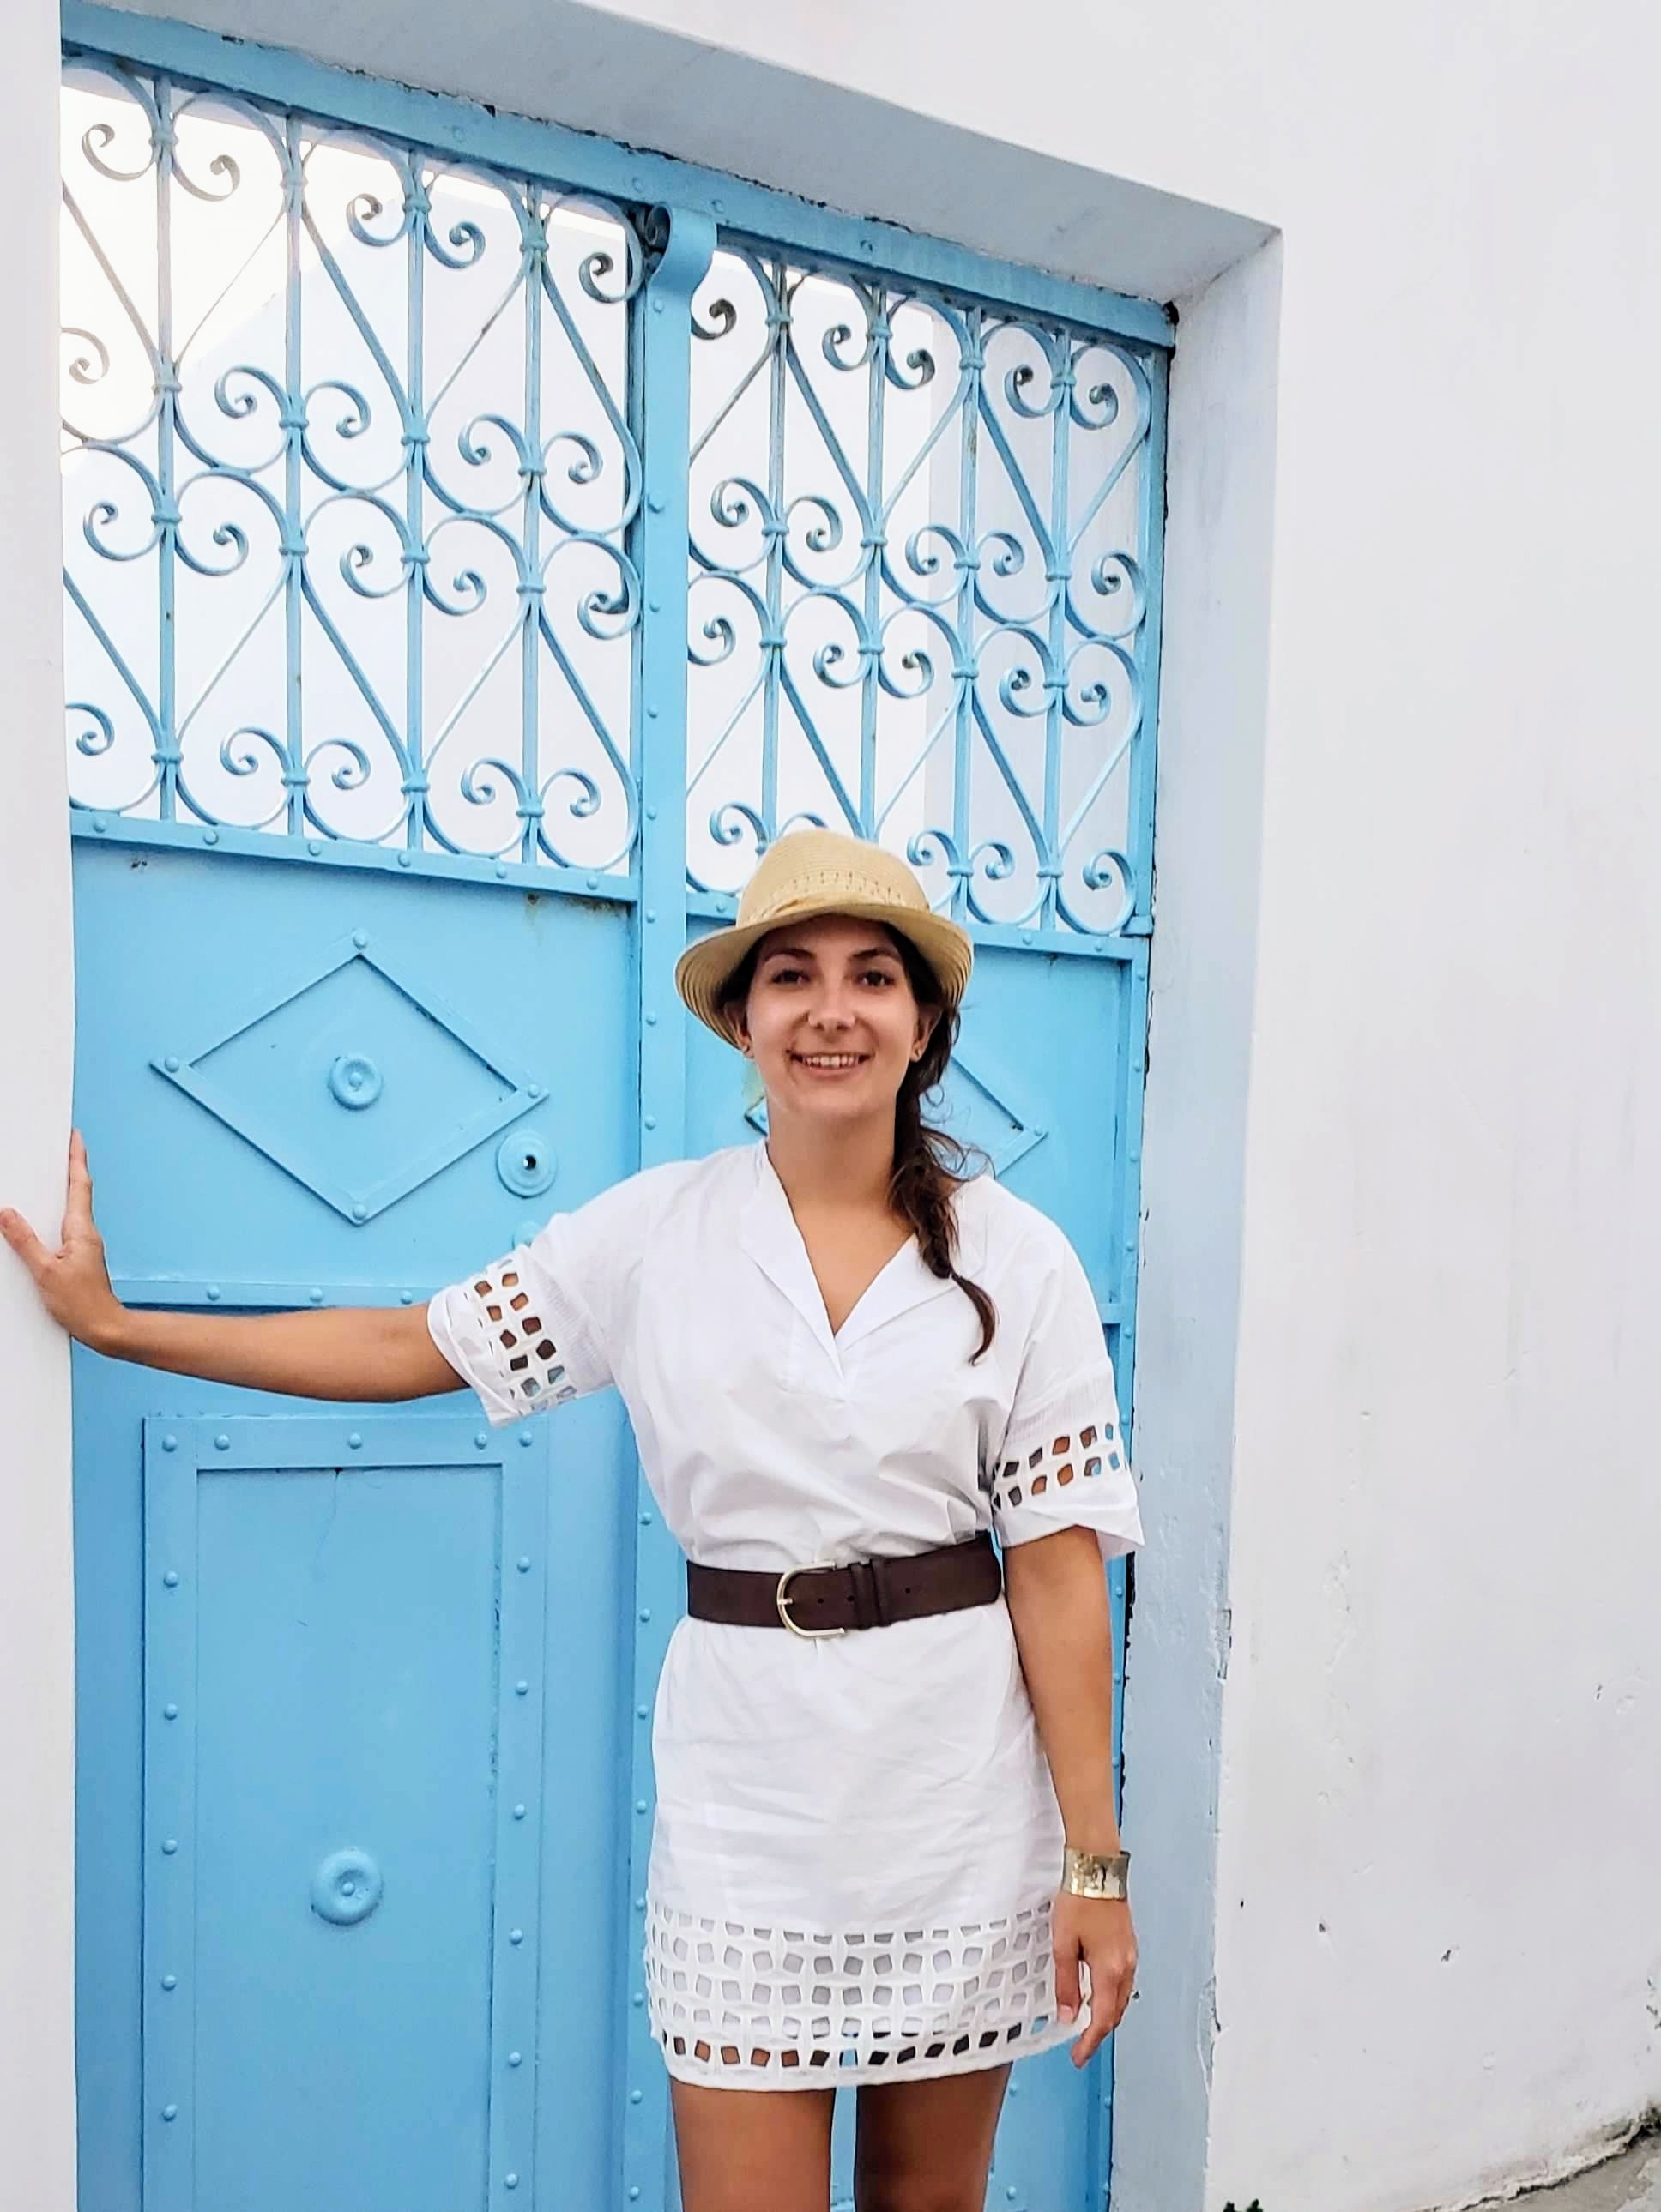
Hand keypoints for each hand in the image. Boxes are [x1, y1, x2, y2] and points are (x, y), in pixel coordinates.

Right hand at [0, 1130, 122, 1349]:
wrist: (104, 1327)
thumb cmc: (82, 1304)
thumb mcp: (45, 1271)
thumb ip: (25, 1241)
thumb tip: (7, 1214)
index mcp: (81, 1230)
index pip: (79, 1185)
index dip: (76, 1159)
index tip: (74, 1137)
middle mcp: (86, 1233)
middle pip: (77, 1192)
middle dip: (69, 1168)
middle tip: (61, 1146)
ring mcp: (84, 1245)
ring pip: (71, 1210)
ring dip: (63, 1190)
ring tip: (51, 1174)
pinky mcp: (79, 1258)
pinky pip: (65, 1228)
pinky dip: (56, 1214)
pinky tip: (44, 1219)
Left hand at [1052, 1887, 1135, 2066]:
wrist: (1097, 1868)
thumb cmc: (1079, 1900)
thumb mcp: (1063, 1944)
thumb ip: (1066, 1983)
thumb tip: (1068, 2015)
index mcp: (1109, 1969)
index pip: (1102, 2019)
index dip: (1090, 2042)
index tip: (1078, 2056)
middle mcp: (1126, 1966)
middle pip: (1115, 2012)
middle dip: (1099, 2032)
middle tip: (1081, 2045)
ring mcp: (1130, 1954)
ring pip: (1121, 1998)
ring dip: (1106, 2014)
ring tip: (1086, 2023)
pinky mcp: (1128, 1944)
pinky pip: (1123, 1981)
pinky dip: (1111, 1996)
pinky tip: (1097, 1993)